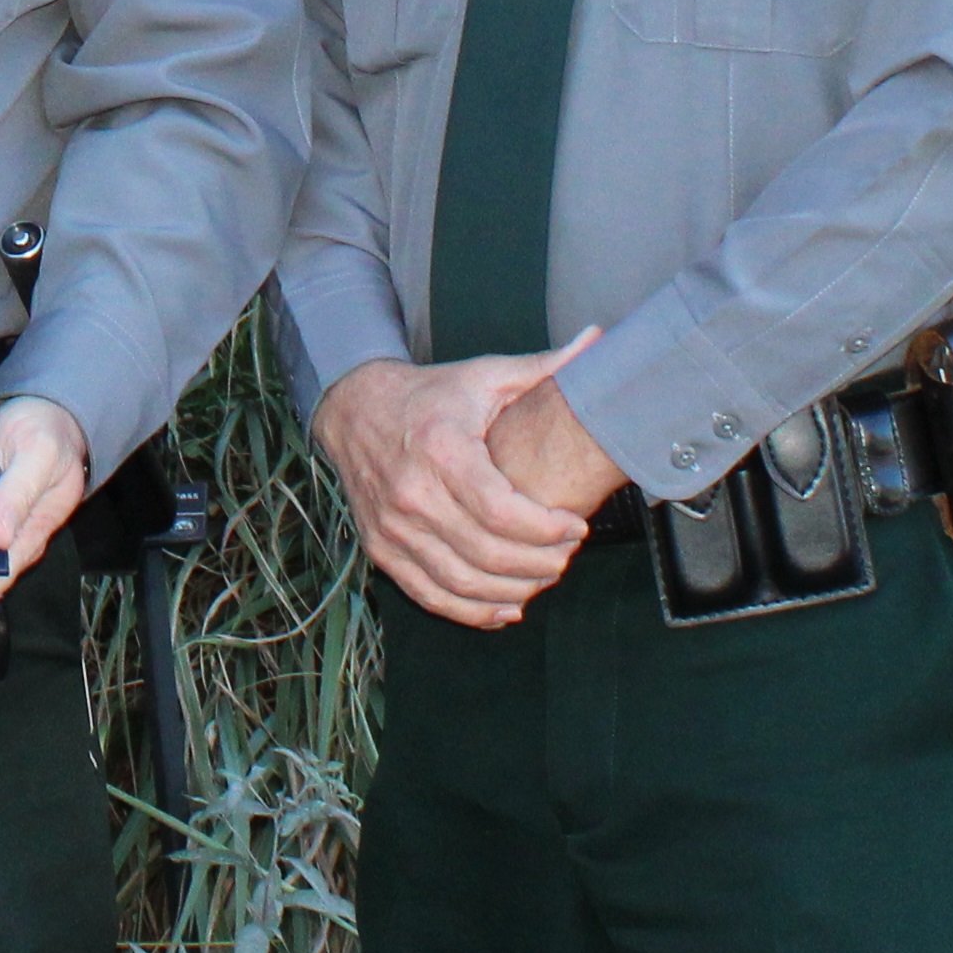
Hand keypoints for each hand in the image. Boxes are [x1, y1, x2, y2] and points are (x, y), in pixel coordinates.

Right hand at [309, 331, 603, 628]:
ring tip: (544, 577)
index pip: (502, 512)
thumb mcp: (484, 375)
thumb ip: (544, 367)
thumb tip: (600, 340)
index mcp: (442, 450)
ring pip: (461, 583)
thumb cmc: (428, 395)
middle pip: (487, 555)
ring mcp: (392, 526)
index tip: (576, 527)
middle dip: (540, 564)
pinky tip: (505, 607)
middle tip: (568, 554)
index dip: (547, 530)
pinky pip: (429, 594)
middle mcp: (412, 493)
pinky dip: (470, 611)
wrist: (352, 408)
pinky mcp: (381, 548)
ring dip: (513, 591)